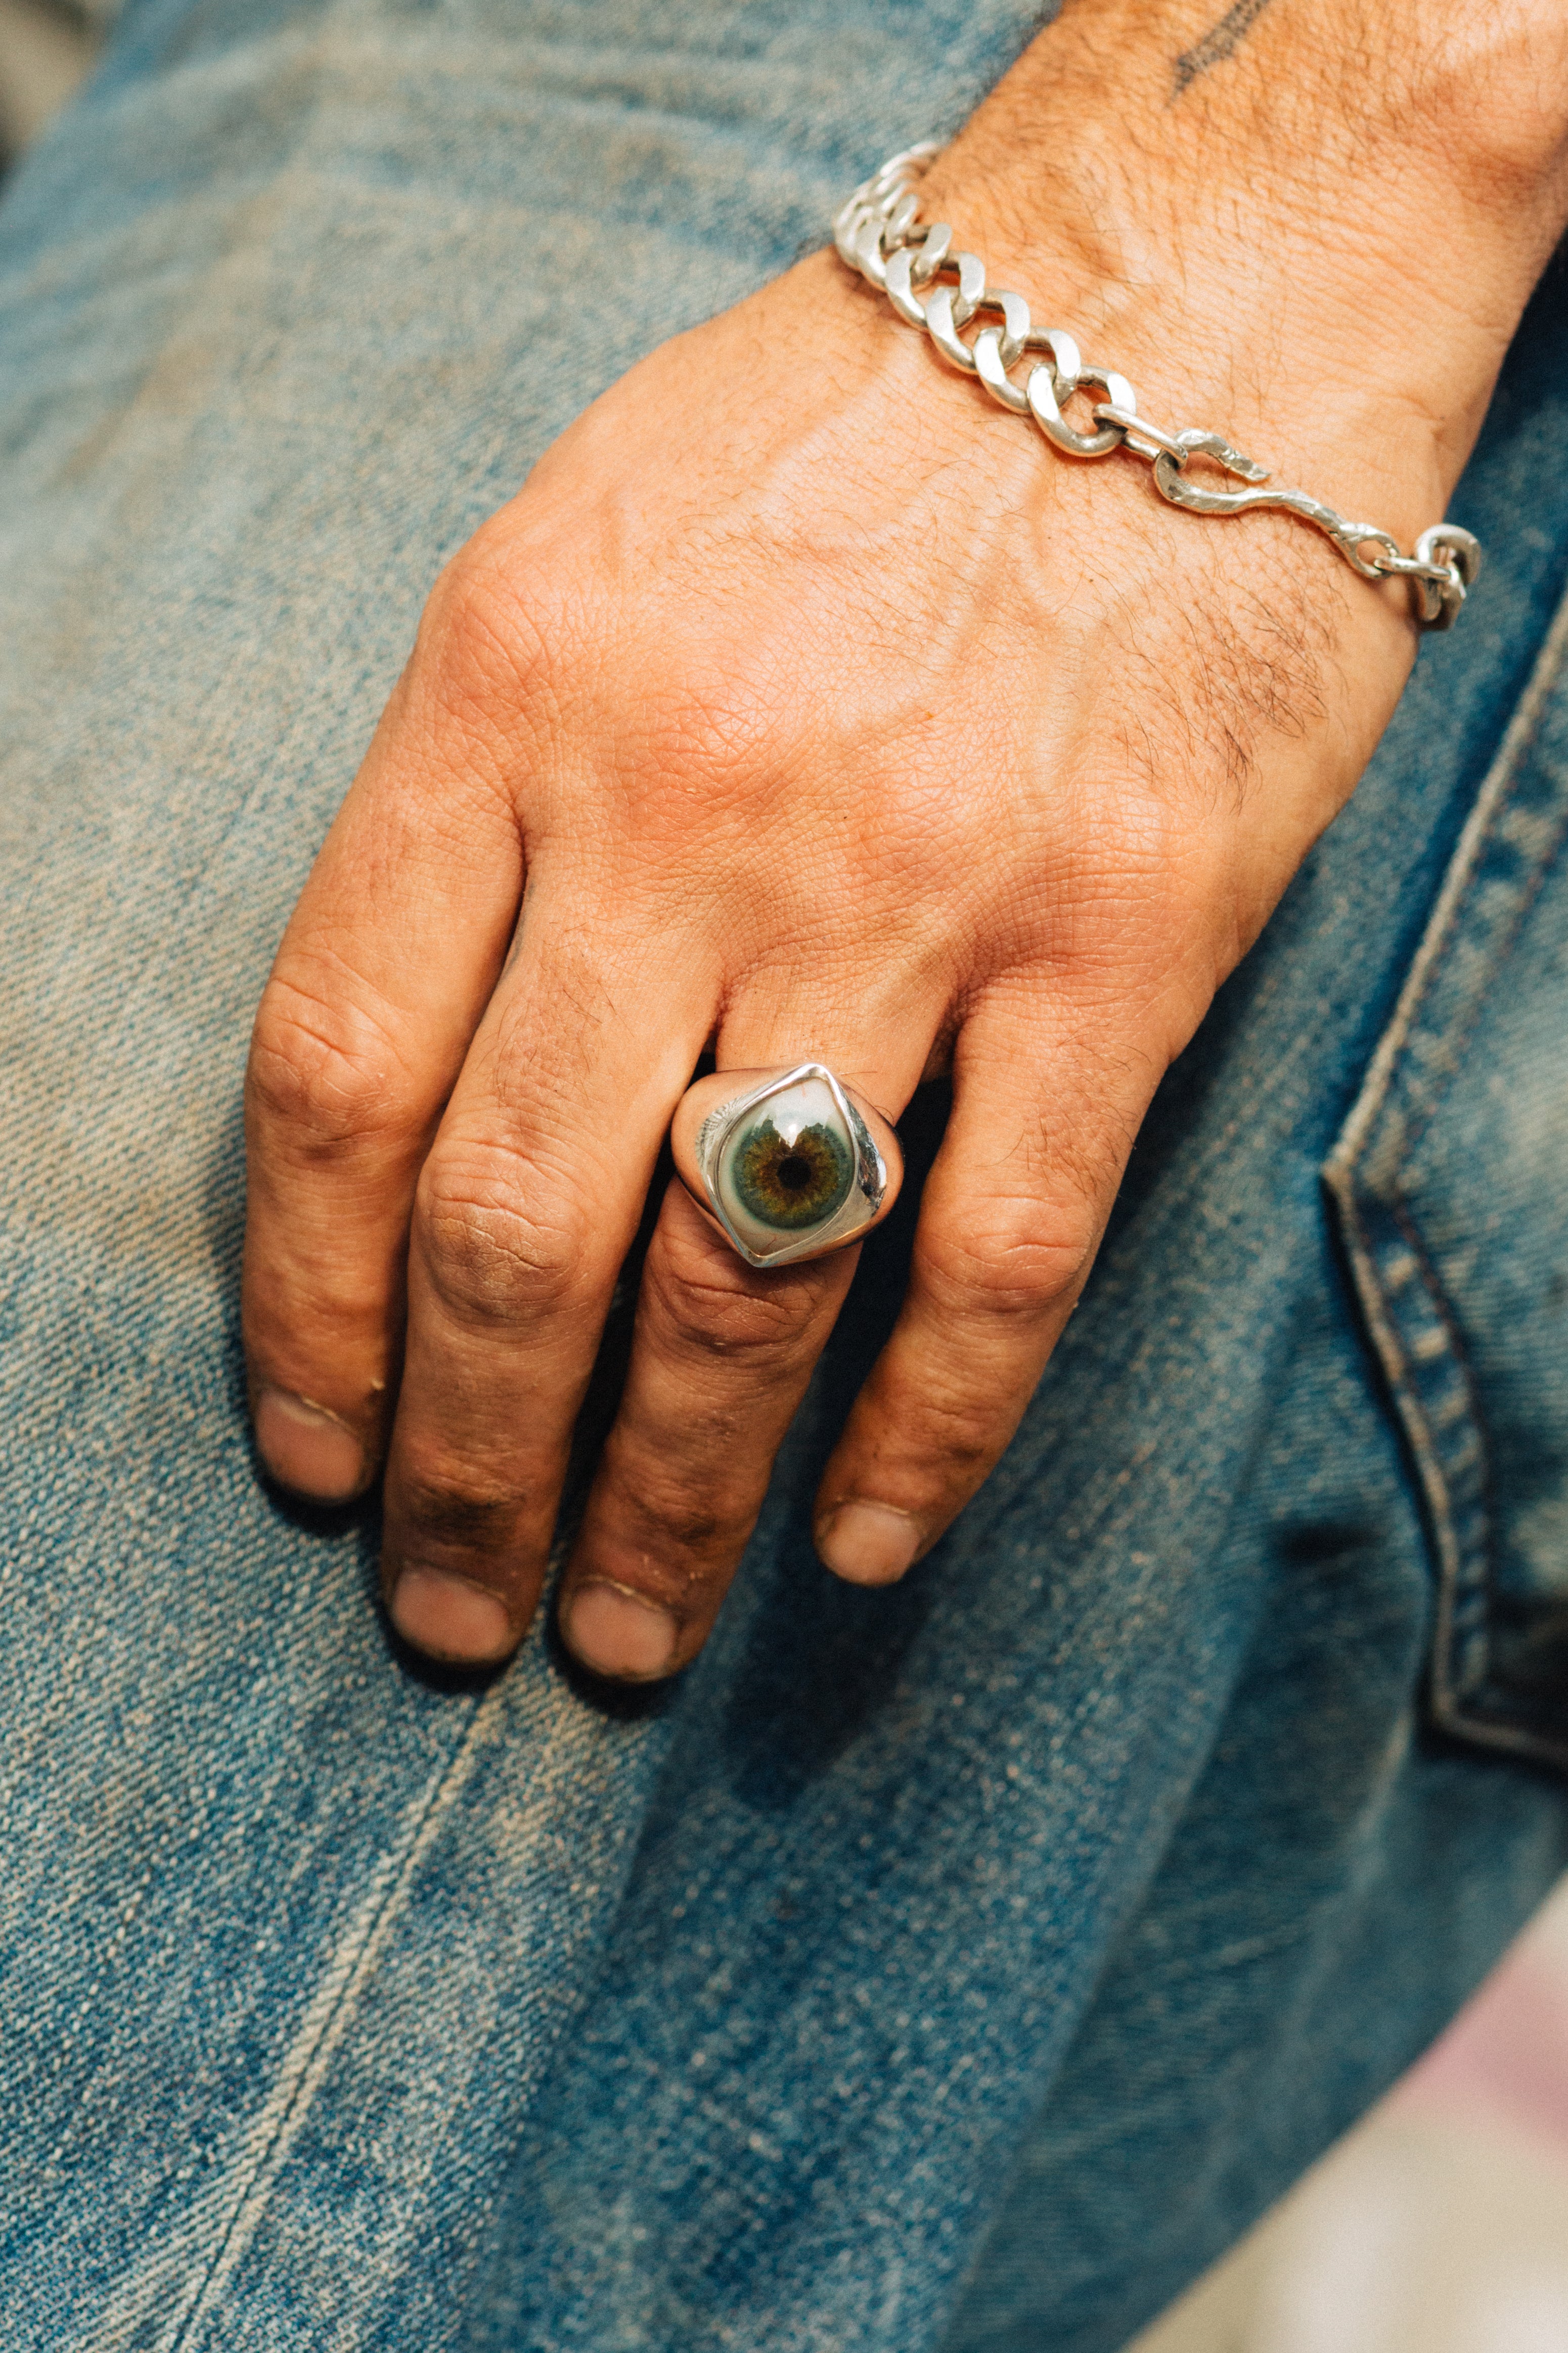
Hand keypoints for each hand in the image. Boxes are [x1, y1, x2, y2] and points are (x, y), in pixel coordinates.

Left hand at [241, 0, 1564, 1676]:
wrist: (1160, 304)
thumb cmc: (835, 440)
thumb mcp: (566, 559)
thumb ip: (465, 815)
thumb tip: (408, 1097)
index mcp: (508, 700)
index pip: (336, 1076)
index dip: (303, 1314)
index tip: (318, 1460)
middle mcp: (686, 810)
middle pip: (517, 1228)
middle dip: (467, 1466)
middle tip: (454, 1615)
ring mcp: (911, 882)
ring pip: (742, 1279)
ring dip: (667, 1497)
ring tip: (625, 1631)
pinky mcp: (1121, 935)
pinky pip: (1000, 1252)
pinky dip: (929, 1435)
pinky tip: (868, 1547)